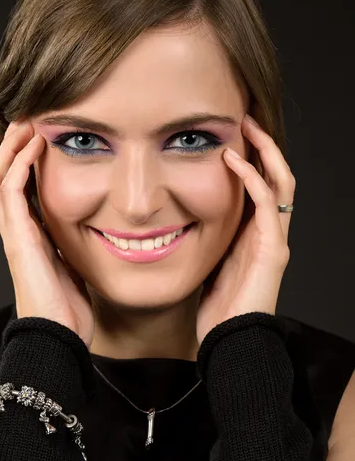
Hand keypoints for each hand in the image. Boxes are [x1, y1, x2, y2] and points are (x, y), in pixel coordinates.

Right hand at [0, 121, 93, 347]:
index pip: (21, 194)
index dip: (26, 166)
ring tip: (27, 123)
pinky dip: (19, 164)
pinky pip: (11, 191)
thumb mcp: (75, 271)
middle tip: (30, 122)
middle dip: (13, 150)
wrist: (59, 338)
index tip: (44, 141)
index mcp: (31, 240)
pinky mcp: (19, 239)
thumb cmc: (68, 312)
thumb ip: (74, 250)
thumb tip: (93, 236)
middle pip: (2, 180)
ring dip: (11, 149)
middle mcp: (18, 234)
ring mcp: (15, 235)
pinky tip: (34, 145)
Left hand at [196, 114, 295, 344]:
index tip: (228, 136)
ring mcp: (274, 239)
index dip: (251, 160)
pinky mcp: (273, 248)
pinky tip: (233, 159)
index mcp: (253, 236)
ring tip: (246, 126)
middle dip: (264, 146)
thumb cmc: (217, 309)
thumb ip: (206, 241)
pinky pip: (267, 203)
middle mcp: (269, 233)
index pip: (260, 188)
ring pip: (280, 182)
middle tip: (244, 119)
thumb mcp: (208, 265)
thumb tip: (181, 222)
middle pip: (276, 177)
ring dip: (265, 151)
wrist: (230, 341)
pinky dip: (253, 178)